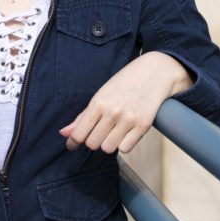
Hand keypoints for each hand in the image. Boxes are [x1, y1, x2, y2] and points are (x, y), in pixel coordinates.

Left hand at [59, 51, 193, 153]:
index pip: (79, 133)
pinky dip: (123, 144)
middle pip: (92, 143)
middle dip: (93, 140)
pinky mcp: (144, 126)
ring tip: (114, 131)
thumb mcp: (102, 94)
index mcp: (99, 102)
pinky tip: (126, 132)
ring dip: (108, 143)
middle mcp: (112, 112)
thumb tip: (64, 133)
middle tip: (99, 131)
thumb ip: (83, 116)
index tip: (72, 145)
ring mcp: (129, 119)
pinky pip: (125, 148)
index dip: (73, 142)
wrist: (156, 72)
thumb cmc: (126, 82)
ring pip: (108, 148)